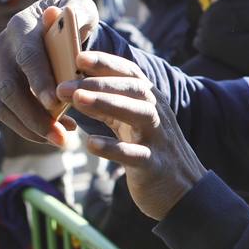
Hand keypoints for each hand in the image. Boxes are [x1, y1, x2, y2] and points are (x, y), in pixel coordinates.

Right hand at [0, 0, 98, 145]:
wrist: (52, 22)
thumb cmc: (71, 17)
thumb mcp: (82, 9)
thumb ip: (81, 13)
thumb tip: (68, 17)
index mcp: (21, 26)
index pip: (28, 57)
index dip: (39, 80)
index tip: (54, 102)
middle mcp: (0, 47)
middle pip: (11, 89)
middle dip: (36, 117)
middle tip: (62, 139)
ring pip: (3, 106)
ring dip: (32, 128)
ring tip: (62, 141)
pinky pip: (6, 112)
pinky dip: (28, 127)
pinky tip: (55, 133)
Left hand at [57, 51, 206, 220]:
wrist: (184, 192)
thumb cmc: (150, 152)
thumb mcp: (131, 124)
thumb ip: (109, 106)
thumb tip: (76, 87)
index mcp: (151, 102)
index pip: (131, 74)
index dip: (106, 63)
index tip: (78, 56)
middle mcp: (157, 115)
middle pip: (134, 89)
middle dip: (99, 83)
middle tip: (64, 85)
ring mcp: (158, 140)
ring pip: (138, 114)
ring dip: (108, 104)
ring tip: (77, 101)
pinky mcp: (155, 165)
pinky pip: (135, 155)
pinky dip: (113, 149)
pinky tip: (90, 145)